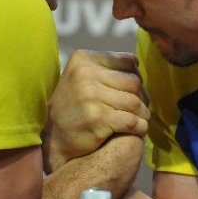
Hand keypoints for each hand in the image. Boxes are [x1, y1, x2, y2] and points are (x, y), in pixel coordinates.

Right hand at [44, 50, 148, 172]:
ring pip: (135, 102)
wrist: (54, 138)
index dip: (136, 76)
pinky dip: (140, 126)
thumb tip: (136, 62)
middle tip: (141, 107)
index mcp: (82, 60)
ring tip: (141, 118)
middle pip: (133, 82)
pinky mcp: (98, 119)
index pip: (126, 61)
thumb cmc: (73, 106)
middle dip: (142, 97)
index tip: (134, 90)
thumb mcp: (81, 78)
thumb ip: (105, 68)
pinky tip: (138, 129)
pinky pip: (132, 121)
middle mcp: (85, 74)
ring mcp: (90, 96)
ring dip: (143, 113)